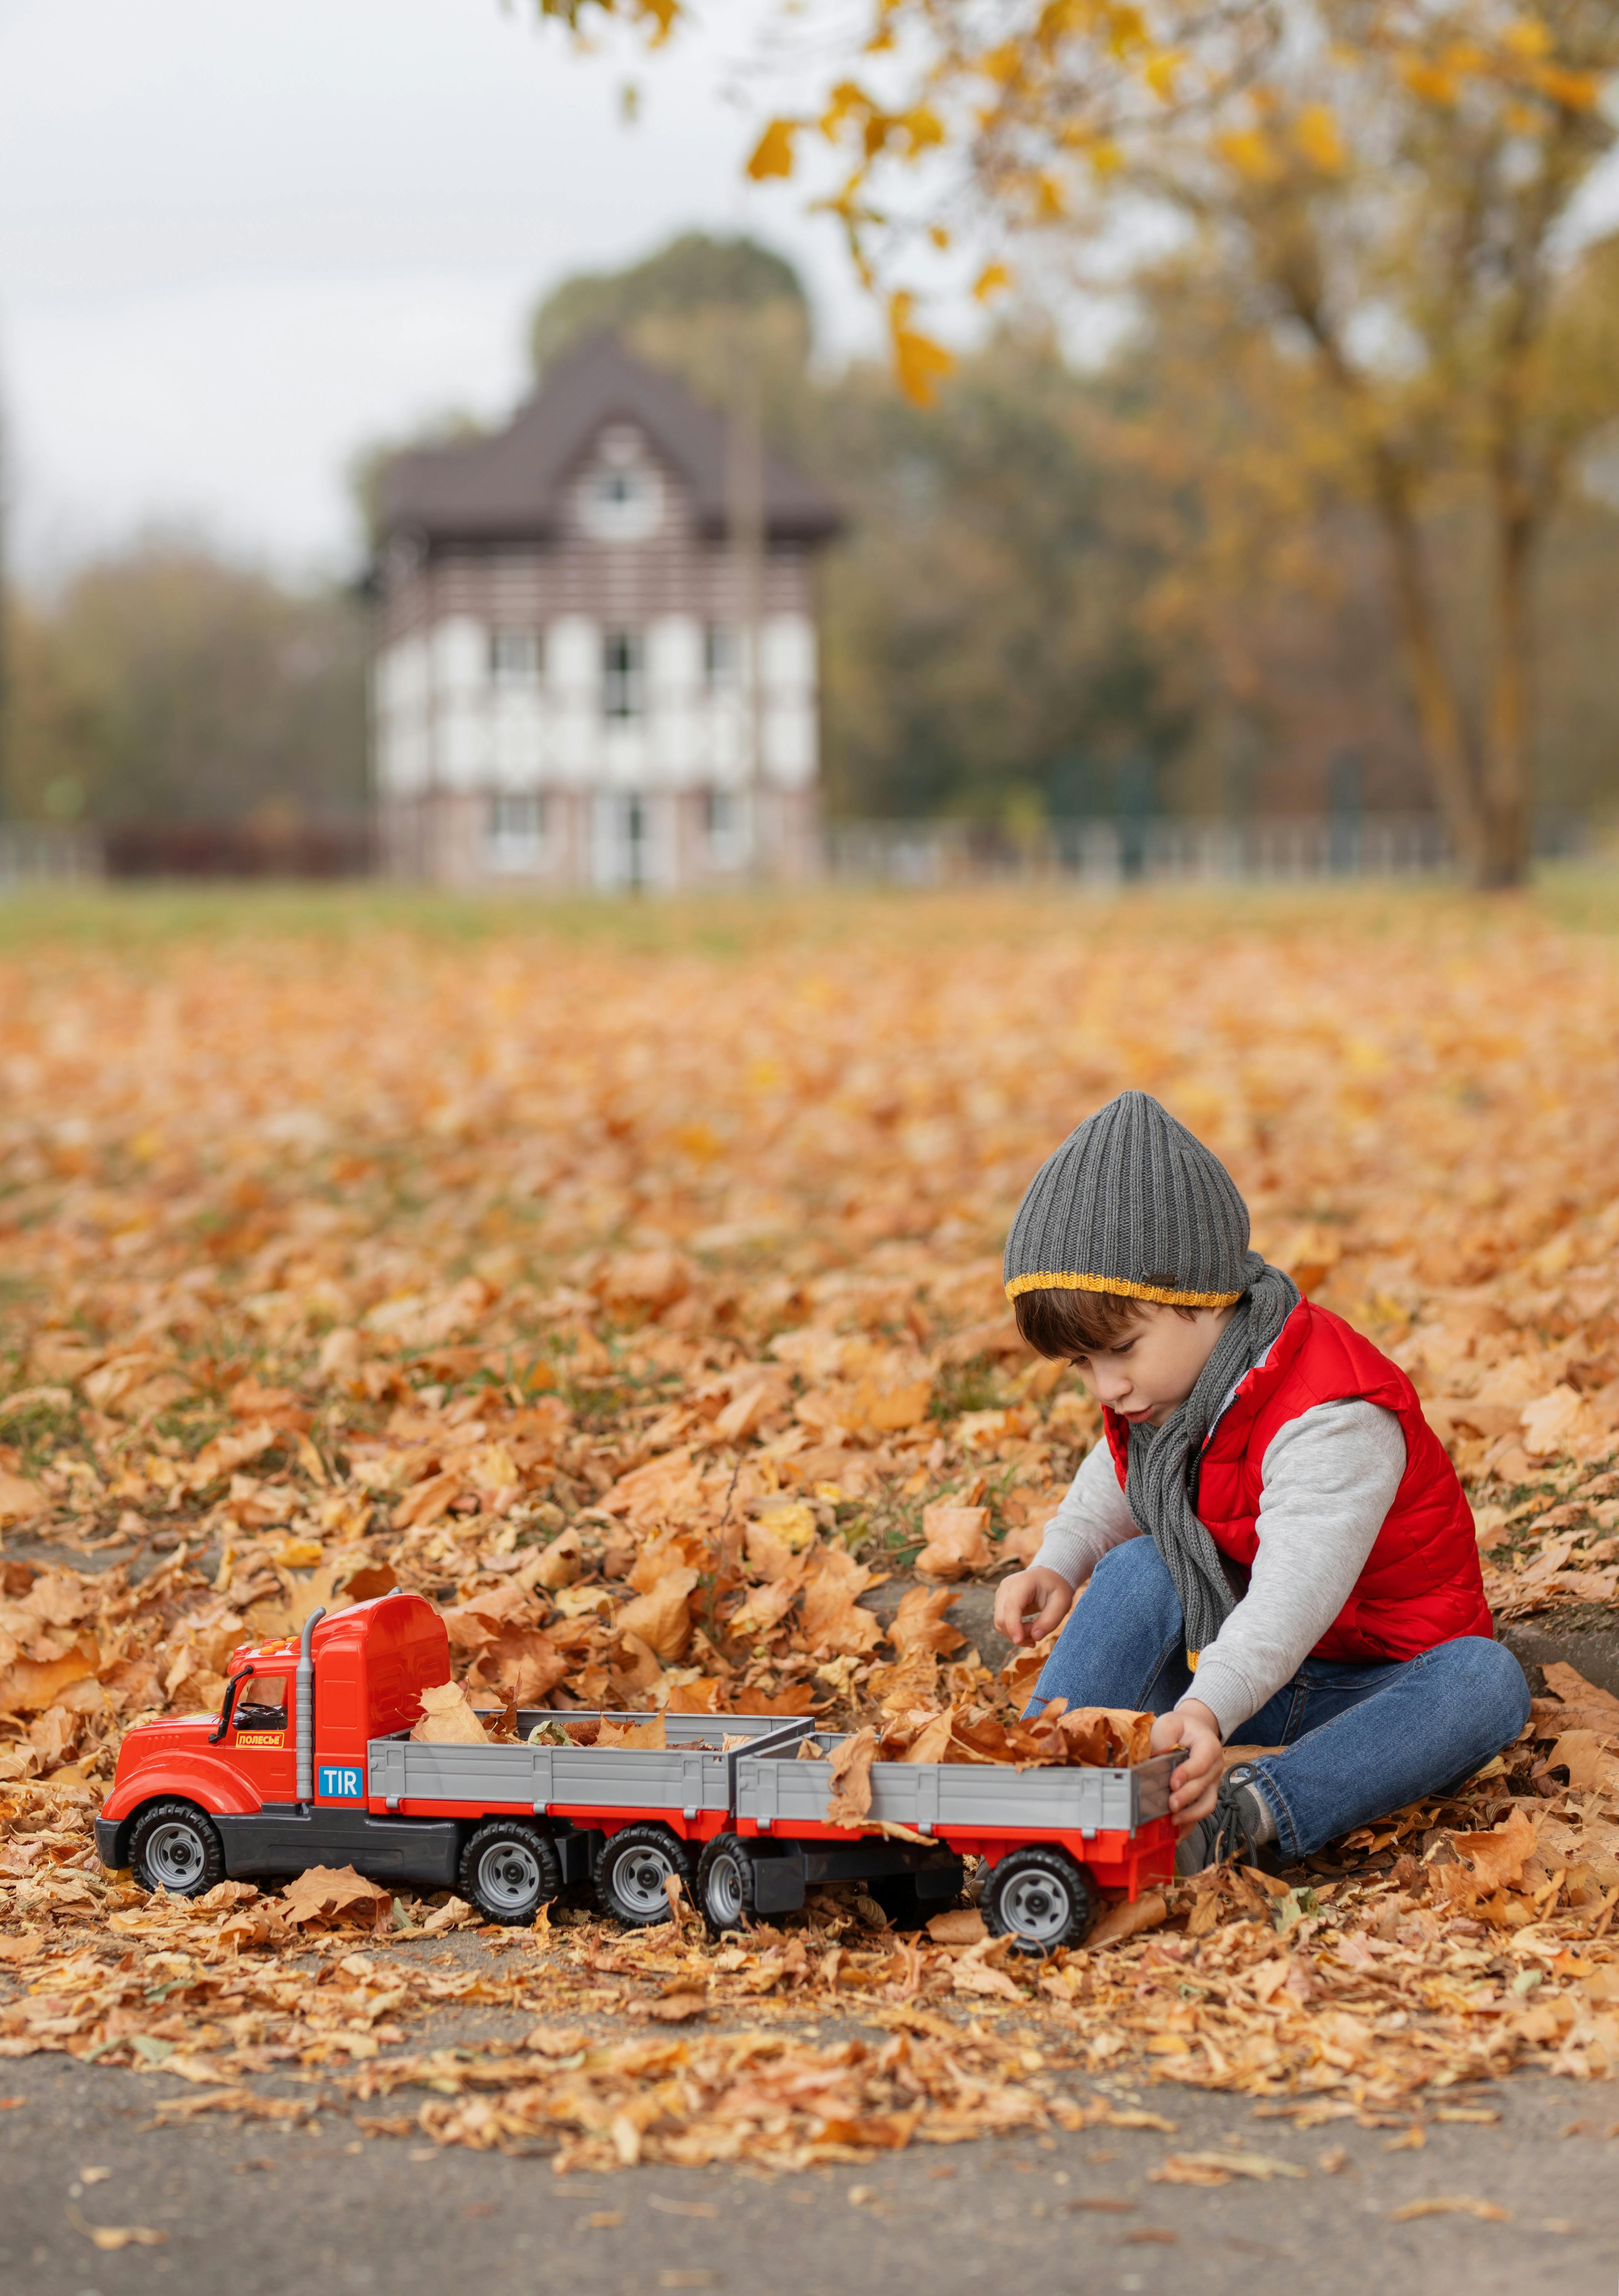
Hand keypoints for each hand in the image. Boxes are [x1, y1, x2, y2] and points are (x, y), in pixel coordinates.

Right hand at [993, 1566, 1074, 1648]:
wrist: (1050, 1577)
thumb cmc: (1057, 1588)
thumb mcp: (1062, 1603)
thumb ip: (1050, 1621)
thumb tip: (1035, 1636)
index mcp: (1022, 1583)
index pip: (1011, 1606)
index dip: (1013, 1626)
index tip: (1019, 1641)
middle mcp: (1007, 1587)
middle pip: (1002, 1618)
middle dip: (1018, 1633)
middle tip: (1037, 1637)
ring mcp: (1001, 1594)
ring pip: (1000, 1622)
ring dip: (1016, 1634)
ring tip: (1035, 1635)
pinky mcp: (1001, 1601)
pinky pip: (1002, 1622)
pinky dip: (1013, 1631)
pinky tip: (1028, 1633)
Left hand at [1152, 1699, 1222, 1830]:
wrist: (1194, 1729)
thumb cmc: (1180, 1727)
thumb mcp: (1170, 1723)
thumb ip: (1162, 1739)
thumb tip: (1149, 1761)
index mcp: (1209, 1746)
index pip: (1202, 1762)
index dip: (1188, 1773)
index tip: (1173, 1783)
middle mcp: (1215, 1767)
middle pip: (1204, 1786)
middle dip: (1186, 1798)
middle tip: (1170, 1805)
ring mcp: (1212, 1783)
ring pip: (1207, 1804)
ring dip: (1190, 1815)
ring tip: (1173, 1823)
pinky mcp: (1205, 1795)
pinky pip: (1200, 1812)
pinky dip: (1189, 1824)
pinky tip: (1176, 1835)